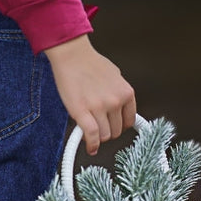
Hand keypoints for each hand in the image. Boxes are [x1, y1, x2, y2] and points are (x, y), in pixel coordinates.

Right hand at [44, 34, 136, 154]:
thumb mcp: (115, 75)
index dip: (120, 126)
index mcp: (126, 93)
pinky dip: (91, 145)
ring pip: (104, 136)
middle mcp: (116, 101)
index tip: (114, 127)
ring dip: (98, 136)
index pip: (129, 121)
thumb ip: (119, 92)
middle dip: (107, 131)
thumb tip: (120, 106)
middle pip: (116, 131)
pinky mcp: (82, 112)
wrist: (72, 54)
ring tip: (91, 130)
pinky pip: (92, 136)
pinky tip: (90, 146)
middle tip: (99, 127)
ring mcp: (100, 107)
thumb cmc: (90, 62)